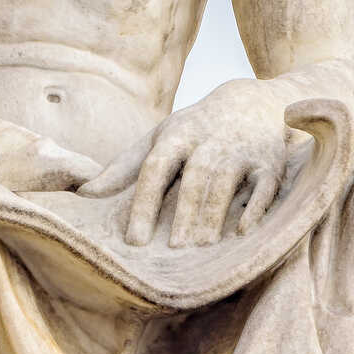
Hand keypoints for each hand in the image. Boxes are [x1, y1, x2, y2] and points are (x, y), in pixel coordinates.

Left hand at [84, 77, 292, 247]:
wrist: (254, 103)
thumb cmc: (196, 129)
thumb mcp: (159, 138)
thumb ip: (122, 168)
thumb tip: (82, 195)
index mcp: (176, 136)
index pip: (155, 169)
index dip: (144, 204)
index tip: (134, 240)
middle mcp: (209, 141)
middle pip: (194, 178)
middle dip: (185, 213)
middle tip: (173, 250)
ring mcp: (242, 151)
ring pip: (227, 183)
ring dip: (214, 215)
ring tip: (201, 247)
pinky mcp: (270, 163)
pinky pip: (265, 187)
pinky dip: (256, 208)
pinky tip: (243, 232)